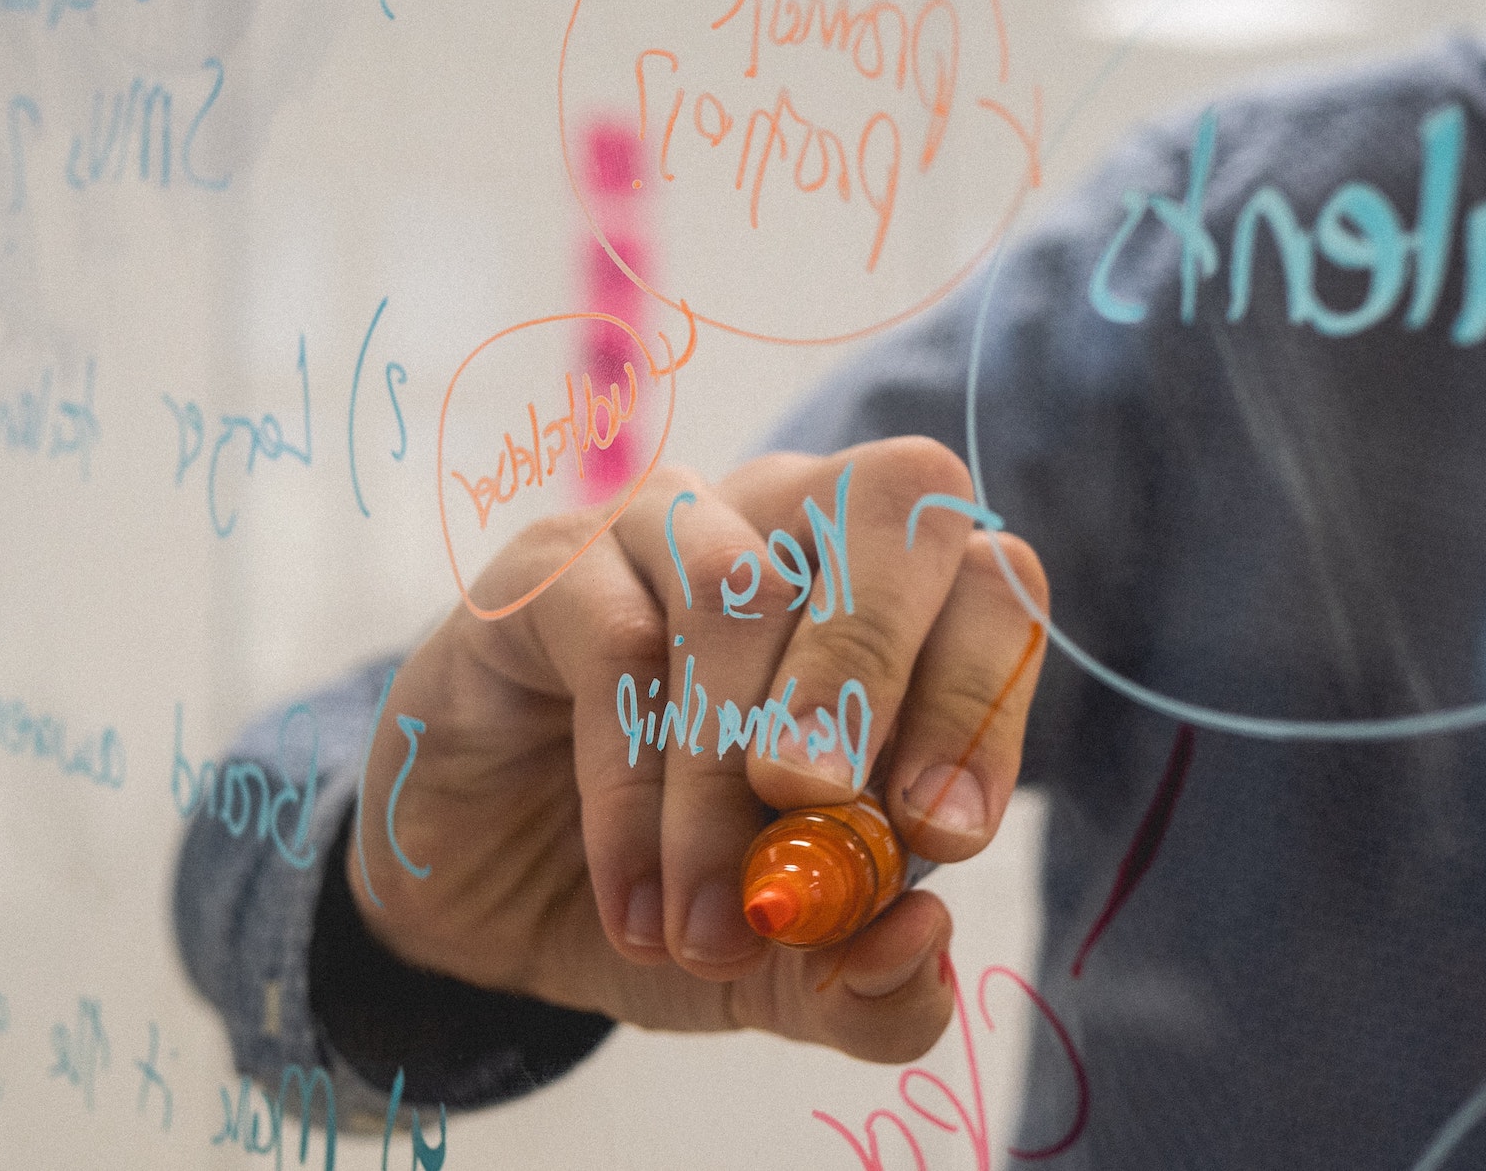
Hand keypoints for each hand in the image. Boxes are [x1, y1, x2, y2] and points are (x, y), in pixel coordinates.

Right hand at [348, 436, 1048, 1063]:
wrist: (491, 900)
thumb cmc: (677, 891)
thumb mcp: (791, 972)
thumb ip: (874, 985)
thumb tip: (922, 939)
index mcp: (898, 602)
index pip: (994, 583)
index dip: (983, 698)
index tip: (939, 840)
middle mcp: (799, 527)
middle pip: (894, 501)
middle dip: (872, 673)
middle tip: (819, 813)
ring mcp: (674, 526)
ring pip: (743, 589)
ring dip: (728, 778)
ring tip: (710, 929)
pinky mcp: (555, 566)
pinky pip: (617, 641)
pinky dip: (635, 791)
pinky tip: (634, 903)